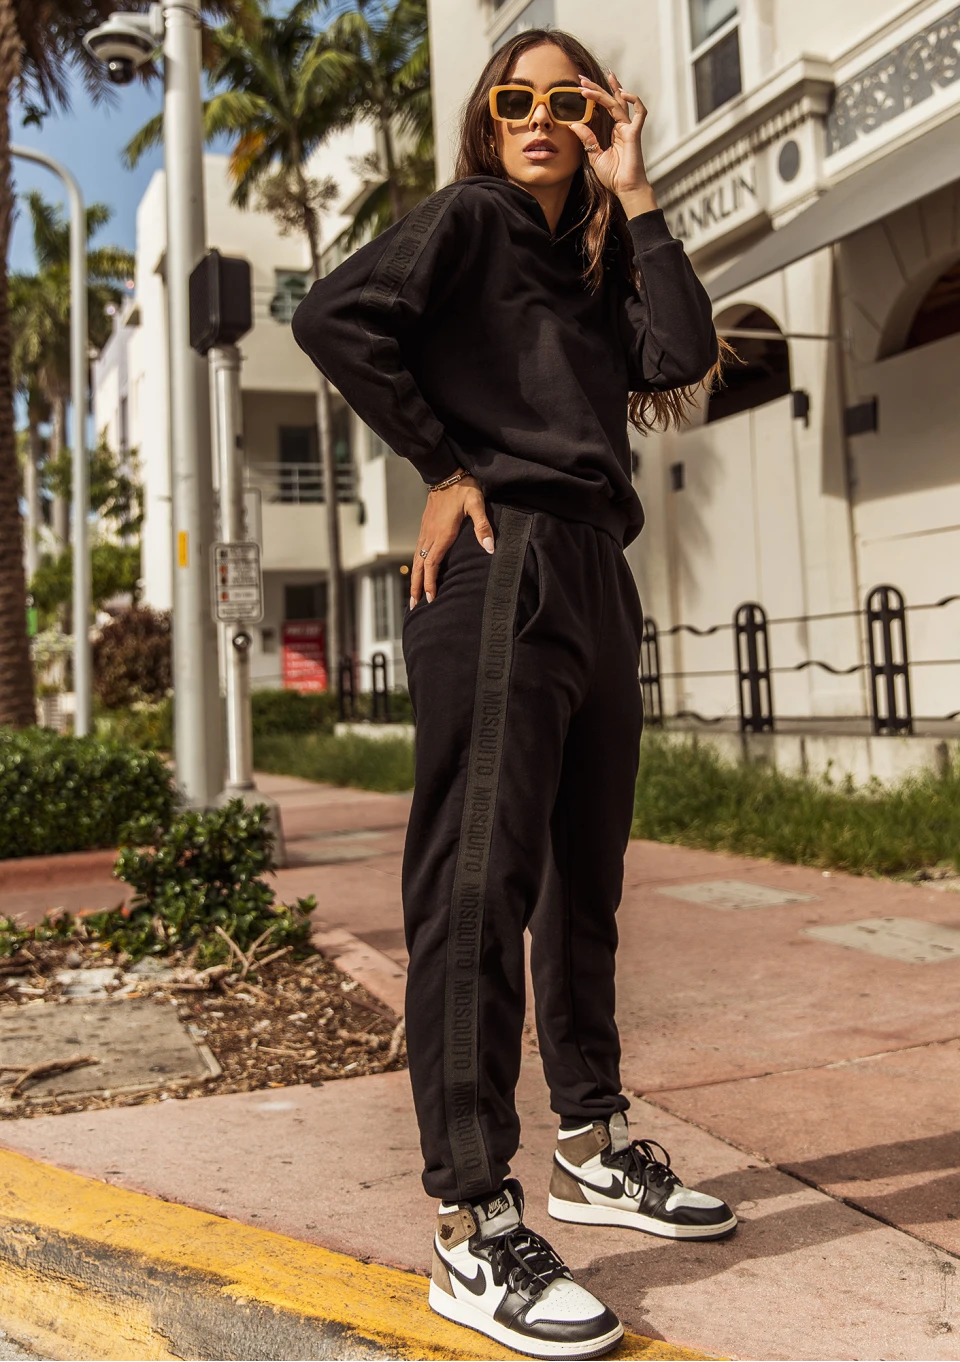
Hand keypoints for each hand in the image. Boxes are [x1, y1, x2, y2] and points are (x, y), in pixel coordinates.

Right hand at [410, 473, 492, 606]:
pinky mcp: (425, 527)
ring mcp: (426, 531)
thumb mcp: (477, 504)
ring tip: (413, 594)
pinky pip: (418, 550)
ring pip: (417, 559)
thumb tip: (490, 548)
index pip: (432, 564)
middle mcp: (430, 535)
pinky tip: (419, 571)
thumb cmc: (463, 489)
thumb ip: (483, 526)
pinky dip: (417, 565)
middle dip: (416, 586)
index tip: (429, 598)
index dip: (430, 582)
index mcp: (442, 533)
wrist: (446, 473)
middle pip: (420, 566)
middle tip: (413, 605)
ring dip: (414, 578)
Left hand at [571, 70, 657, 217]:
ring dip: (606, 91)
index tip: (580, 87)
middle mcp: (621, 126)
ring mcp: (629, 128)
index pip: (603, 108)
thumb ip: (587, 138)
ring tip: (591, 83)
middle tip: (582, 78)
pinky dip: (635, 101)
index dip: (593, 96)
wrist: (625, 189)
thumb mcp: (594, 155)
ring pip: (618, 103)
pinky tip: (624, 93)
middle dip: (596, 88)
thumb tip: (574, 124)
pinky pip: (640, 113)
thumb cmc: (613, 175)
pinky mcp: (635, 134)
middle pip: (610, 100)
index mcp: (612, 131)